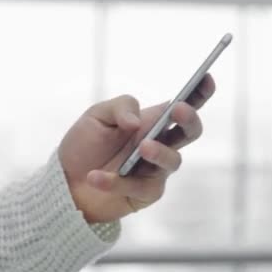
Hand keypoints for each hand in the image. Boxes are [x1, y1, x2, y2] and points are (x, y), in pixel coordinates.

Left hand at [59, 74, 215, 222]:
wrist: (65, 181)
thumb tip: (137, 122)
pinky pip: (139, 187)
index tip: (206, 78)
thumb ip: (120, 108)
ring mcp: (155, 170)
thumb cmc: (85, 145)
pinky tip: (94, 176)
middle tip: (177, 111)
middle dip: (189, 119)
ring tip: (142, 147)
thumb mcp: (96, 116)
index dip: (200, 92)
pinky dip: (115, 182)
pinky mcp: (145, 194)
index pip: (184, 105)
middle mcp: (159, 144)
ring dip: (159, 152)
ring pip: (173, 161)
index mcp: (152, 121)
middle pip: (190, 132)